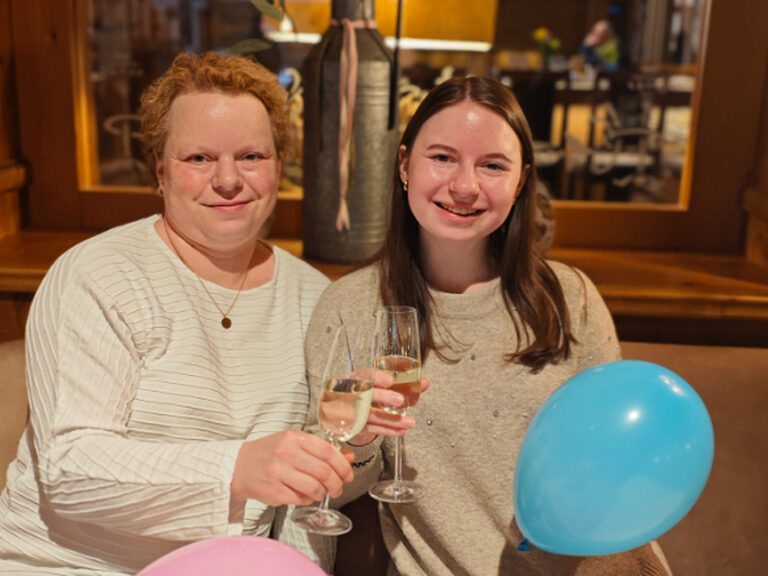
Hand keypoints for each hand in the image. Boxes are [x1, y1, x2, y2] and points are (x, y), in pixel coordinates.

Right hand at [230, 430, 353, 506]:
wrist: (239, 466)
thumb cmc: (269, 453)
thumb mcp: (294, 443)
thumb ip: (320, 450)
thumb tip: (348, 458)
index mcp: (294, 438)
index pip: (327, 452)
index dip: (342, 466)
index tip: (348, 474)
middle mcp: (286, 454)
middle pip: (323, 471)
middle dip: (337, 483)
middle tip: (339, 488)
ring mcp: (279, 473)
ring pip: (314, 487)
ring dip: (323, 493)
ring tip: (322, 493)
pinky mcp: (274, 492)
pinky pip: (301, 499)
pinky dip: (308, 499)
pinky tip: (306, 495)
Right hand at [349, 376, 430, 445]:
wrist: (338, 411)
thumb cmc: (361, 394)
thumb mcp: (376, 385)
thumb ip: (401, 383)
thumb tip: (425, 383)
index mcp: (354, 379)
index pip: (363, 375)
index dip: (377, 377)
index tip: (390, 380)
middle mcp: (349, 394)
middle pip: (365, 395)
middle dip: (383, 398)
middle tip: (400, 400)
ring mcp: (349, 412)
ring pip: (371, 415)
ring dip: (391, 419)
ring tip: (409, 421)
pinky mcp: (353, 427)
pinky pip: (372, 429)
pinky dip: (387, 430)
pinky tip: (401, 430)